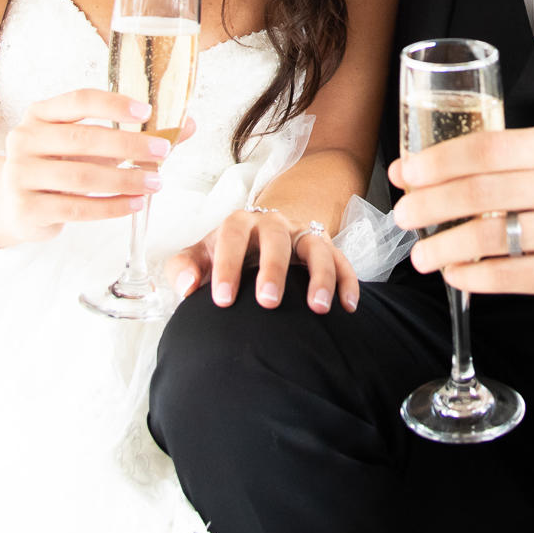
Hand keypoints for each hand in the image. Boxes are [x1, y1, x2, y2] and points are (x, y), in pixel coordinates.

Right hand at [0, 89, 194, 243]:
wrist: (9, 204)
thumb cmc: (59, 166)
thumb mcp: (89, 144)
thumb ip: (134, 134)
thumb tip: (188, 125)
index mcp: (40, 114)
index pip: (78, 100)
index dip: (113, 104)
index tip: (147, 111)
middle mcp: (25, 140)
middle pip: (83, 138)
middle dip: (129, 144)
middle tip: (163, 150)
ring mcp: (20, 175)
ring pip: (82, 177)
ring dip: (125, 179)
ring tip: (155, 182)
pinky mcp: (25, 208)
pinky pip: (77, 207)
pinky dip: (111, 206)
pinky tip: (134, 203)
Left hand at [168, 209, 360, 314]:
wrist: (263, 233)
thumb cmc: (228, 253)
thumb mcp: (203, 254)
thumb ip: (185, 267)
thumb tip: (186, 286)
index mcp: (240, 224)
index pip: (232, 236)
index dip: (228, 265)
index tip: (223, 300)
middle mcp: (273, 225)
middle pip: (276, 238)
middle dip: (273, 268)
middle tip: (268, 301)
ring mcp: (302, 235)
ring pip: (316, 246)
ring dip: (319, 276)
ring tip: (317, 308)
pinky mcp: (326, 248)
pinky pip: (342, 260)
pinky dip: (347, 281)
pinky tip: (347, 307)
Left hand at [390, 125, 533, 311]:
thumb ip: (504, 161)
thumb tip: (424, 171)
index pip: (488, 149)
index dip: (439, 162)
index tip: (405, 174)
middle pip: (483, 192)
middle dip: (432, 204)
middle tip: (403, 215)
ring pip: (492, 236)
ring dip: (445, 246)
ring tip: (421, 254)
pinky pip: (509, 275)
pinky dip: (473, 276)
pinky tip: (453, 273)